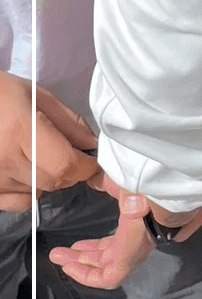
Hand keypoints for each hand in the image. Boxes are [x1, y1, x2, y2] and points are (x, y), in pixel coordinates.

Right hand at [0, 73, 99, 211]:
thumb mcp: (36, 96)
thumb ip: (68, 122)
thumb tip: (92, 145)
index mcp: (22, 131)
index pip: (65, 164)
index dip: (87, 166)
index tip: (95, 160)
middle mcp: (6, 160)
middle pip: (55, 181)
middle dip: (72, 171)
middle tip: (72, 154)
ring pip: (39, 193)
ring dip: (50, 179)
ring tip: (41, 156)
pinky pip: (18, 203)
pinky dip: (30, 191)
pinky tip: (26, 172)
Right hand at [48, 173, 201, 289]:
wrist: (162, 191)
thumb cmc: (148, 183)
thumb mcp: (124, 182)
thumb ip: (112, 184)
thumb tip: (99, 179)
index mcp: (138, 224)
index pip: (114, 243)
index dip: (94, 246)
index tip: (76, 246)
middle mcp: (136, 241)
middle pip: (106, 256)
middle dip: (82, 256)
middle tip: (61, 254)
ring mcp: (133, 252)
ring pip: (103, 267)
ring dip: (79, 265)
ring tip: (58, 259)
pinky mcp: (129, 261)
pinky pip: (106, 278)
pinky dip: (85, 275)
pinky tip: (68, 267)